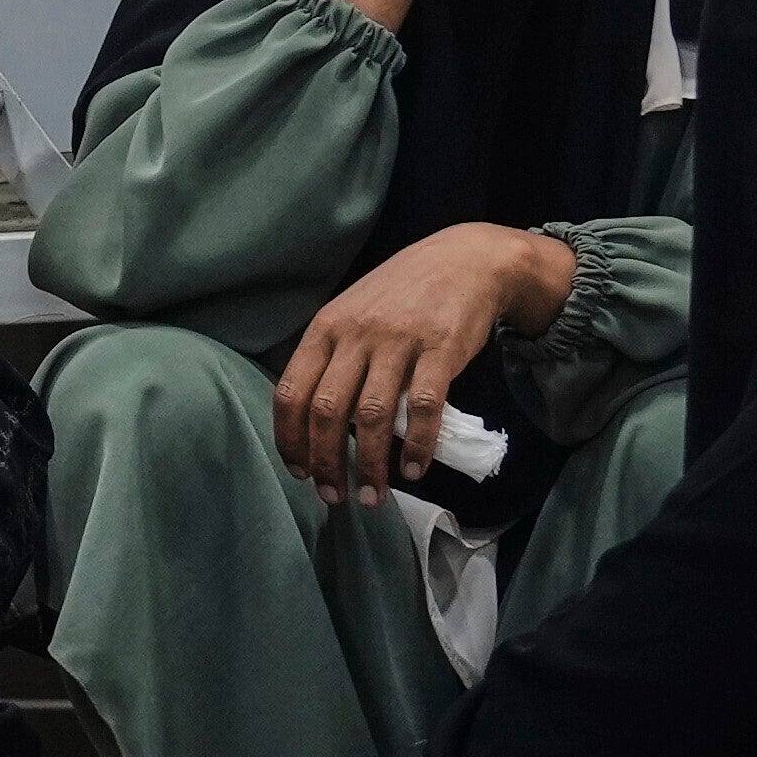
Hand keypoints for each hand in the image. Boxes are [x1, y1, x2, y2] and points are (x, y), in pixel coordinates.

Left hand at [279, 222, 565, 505]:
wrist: (466, 259)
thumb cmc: (403, 295)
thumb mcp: (353, 313)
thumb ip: (333, 358)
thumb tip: (315, 425)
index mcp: (326, 328)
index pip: (291, 391)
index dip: (290, 439)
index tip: (300, 472)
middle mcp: (356, 334)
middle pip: (327, 411)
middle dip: (326, 463)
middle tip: (334, 497)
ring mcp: (398, 340)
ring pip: (371, 416)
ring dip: (369, 465)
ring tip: (373, 496)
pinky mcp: (440, 348)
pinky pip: (424, 406)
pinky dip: (417, 445)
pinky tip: (415, 469)